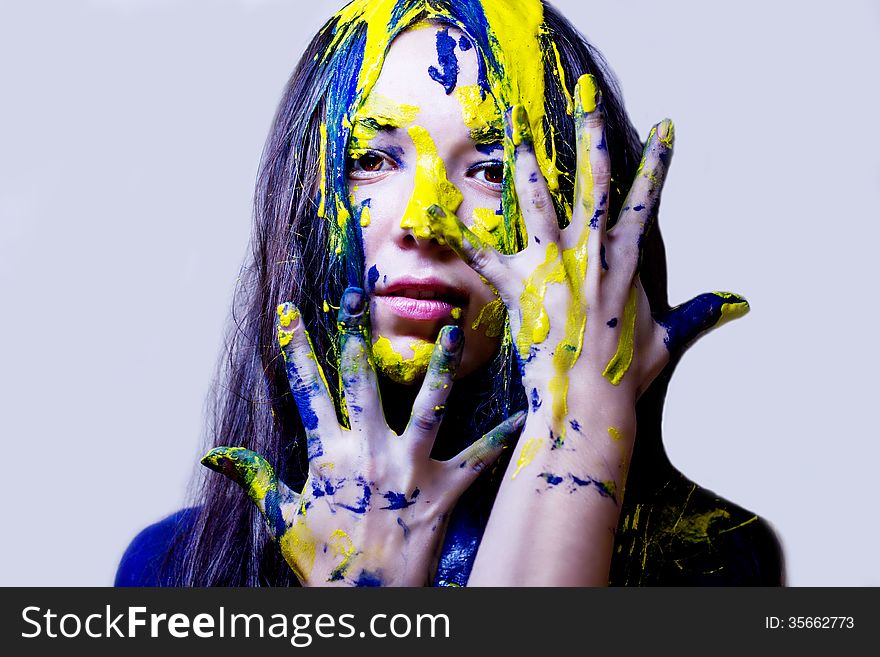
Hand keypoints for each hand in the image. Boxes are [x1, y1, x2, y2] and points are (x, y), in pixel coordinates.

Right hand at [201, 287, 524, 585]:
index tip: (291, 312)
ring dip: (439, 365)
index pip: (308, 391)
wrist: (365, 604)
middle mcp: (370, 453)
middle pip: (362, 382)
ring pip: (428, 405)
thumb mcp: (282, 521)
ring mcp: (409, 469)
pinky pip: (477, 460)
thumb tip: (215, 455)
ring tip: (452, 328)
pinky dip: (500, 438)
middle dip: (356, 334)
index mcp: (329, 456)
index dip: (297, 350)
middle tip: (358, 293)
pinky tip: (521, 415)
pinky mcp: (443, 491)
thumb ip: (256, 480)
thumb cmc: (325, 564)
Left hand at [461, 75, 746, 584]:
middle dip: (592, 138)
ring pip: (542, 206)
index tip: (665, 128)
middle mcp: (592, 256)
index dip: (657, 164)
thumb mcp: (665, 343)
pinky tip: (438, 216)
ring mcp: (555, 268)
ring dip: (531, 171)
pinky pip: (484, 255)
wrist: (588, 406)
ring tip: (520, 139)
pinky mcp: (521, 288)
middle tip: (587, 99)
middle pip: (594, 185)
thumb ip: (696, 316)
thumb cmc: (624, 378)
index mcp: (627, 264)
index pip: (646, 202)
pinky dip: (460, 236)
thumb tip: (736, 304)